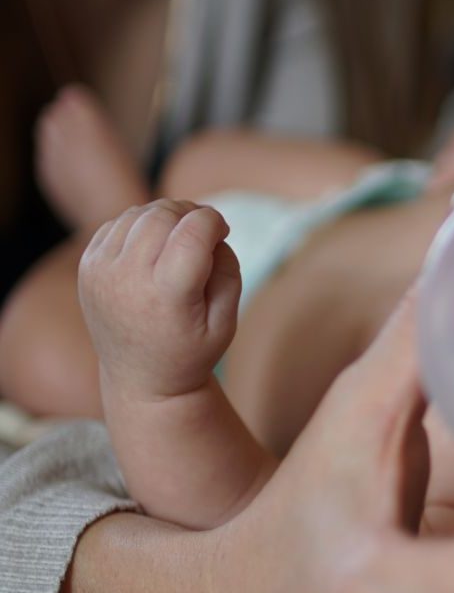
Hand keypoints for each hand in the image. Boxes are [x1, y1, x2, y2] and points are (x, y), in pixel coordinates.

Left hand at [78, 199, 240, 398]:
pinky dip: (140, 225)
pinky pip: (117, 223)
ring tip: (180, 239)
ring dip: (166, 217)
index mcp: (166, 295)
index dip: (215, 221)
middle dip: (190, 213)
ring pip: (138, 214)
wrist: (140, 378)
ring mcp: (101, 271)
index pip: (193, 231)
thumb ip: (228, 271)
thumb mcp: (226, 322)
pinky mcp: (87, 266)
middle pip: (163, 215)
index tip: (223, 232)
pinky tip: (153, 247)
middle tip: (204, 232)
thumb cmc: (191, 350)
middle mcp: (127, 279)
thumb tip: (213, 232)